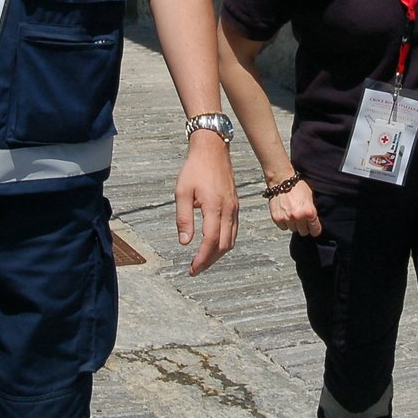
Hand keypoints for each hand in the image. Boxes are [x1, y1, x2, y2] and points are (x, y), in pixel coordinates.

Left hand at [174, 131, 237, 275]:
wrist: (212, 149)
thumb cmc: (195, 168)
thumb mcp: (182, 192)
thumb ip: (183, 218)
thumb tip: (185, 242)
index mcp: (214, 206)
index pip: (211, 241)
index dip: (202, 259)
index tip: (192, 269)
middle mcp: (228, 209)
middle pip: (224, 245)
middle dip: (209, 260)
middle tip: (195, 268)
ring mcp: (234, 207)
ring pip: (231, 239)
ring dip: (218, 254)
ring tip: (203, 260)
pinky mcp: (235, 204)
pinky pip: (234, 230)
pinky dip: (225, 242)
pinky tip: (214, 244)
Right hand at [268, 179, 321, 236]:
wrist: (282, 180)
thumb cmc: (297, 186)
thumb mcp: (310, 197)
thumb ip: (311, 210)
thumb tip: (313, 221)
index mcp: (309, 212)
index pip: (315, 230)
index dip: (315, 230)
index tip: (314, 230)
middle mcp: (299, 217)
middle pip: (304, 232)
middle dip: (304, 227)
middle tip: (302, 220)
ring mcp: (287, 218)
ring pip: (293, 230)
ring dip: (294, 224)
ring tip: (292, 215)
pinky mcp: (277, 218)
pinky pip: (283, 227)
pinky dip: (284, 223)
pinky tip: (285, 215)